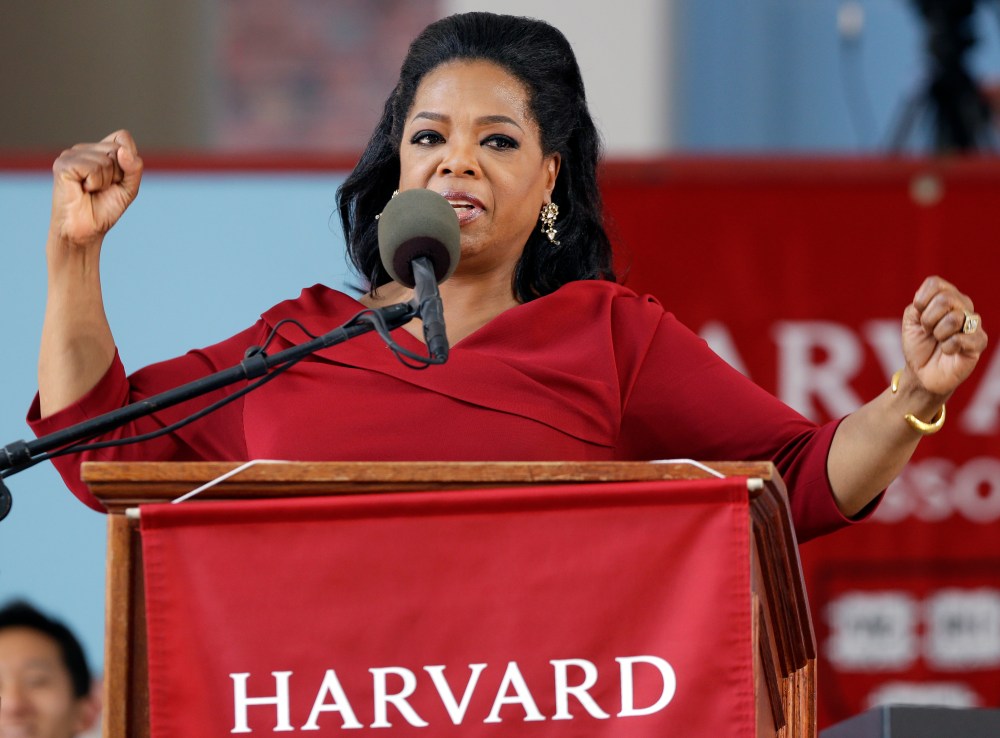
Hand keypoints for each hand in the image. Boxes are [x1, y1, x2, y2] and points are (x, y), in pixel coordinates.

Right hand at [49, 129, 142, 248]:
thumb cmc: (105, 208)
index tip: (117, 180)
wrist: (86, 230)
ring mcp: (71, 154)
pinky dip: (94, 183)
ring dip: (105, 182)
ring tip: (91, 190)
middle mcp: (83, 149)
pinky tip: (83, 190)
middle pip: (117, 149)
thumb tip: (123, 150)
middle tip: (102, 189)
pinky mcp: (63, 164)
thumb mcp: (129, 187)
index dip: (128, 160)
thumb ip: (134, 167)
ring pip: (106, 161)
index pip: (123, 137)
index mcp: (98, 150)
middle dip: (118, 175)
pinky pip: (93, 168)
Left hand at [902, 275, 987, 397]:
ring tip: (939, 341)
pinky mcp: (979, 342)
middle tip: (928, 331)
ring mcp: (972, 323)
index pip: (935, 283)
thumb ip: (918, 306)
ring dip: (938, 334)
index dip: (921, 300)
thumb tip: (932, 303)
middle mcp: (963, 306)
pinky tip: (948, 351)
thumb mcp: (910, 321)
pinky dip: (947, 347)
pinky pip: (961, 338)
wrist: (921, 372)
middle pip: (945, 299)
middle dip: (928, 319)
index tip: (918, 315)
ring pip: (954, 318)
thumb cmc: (918, 344)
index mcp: (946, 297)